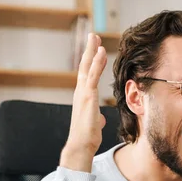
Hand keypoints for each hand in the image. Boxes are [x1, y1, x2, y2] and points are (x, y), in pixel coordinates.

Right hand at [61, 33, 107, 171]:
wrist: (81, 145)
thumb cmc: (87, 136)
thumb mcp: (95, 123)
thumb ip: (97, 117)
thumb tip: (100, 118)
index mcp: (83, 96)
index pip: (87, 73)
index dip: (91, 60)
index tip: (95, 48)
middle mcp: (80, 91)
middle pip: (84, 65)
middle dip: (89, 49)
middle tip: (92, 35)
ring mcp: (83, 93)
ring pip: (87, 67)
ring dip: (91, 50)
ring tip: (95, 37)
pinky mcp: (87, 96)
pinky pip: (92, 76)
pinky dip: (97, 63)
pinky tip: (101, 52)